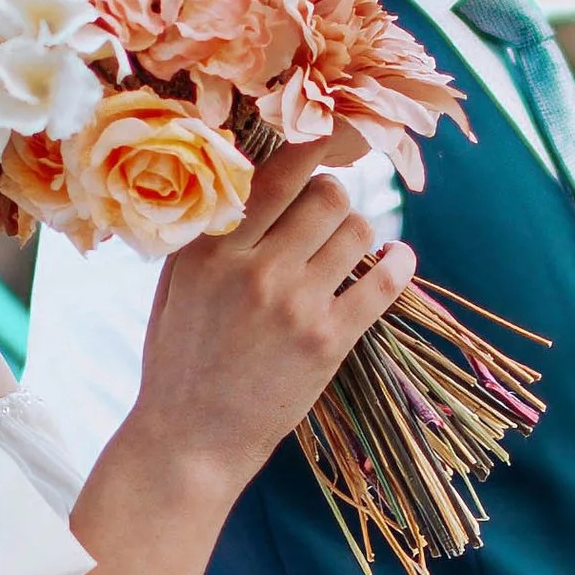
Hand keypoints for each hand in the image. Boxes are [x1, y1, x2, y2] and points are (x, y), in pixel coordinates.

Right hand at [124, 139, 414, 511]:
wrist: (190, 440)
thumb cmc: (178, 360)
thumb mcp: (176, 286)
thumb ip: (209, 233)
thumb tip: (248, 173)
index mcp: (211, 250)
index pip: (275, 174)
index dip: (311, 147)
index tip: (328, 134)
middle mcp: (254, 268)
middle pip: (326, 196)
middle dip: (333, 198)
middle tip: (326, 214)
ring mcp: (295, 304)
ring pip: (357, 231)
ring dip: (358, 234)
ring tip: (346, 250)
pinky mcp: (329, 340)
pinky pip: (383, 282)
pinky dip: (398, 265)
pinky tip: (399, 260)